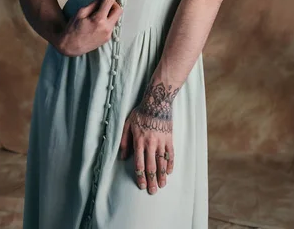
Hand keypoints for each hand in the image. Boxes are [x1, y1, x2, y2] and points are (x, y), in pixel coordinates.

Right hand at [52, 0, 126, 55]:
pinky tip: (97, 23)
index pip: (110, 1)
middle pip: (118, 10)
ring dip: (110, 13)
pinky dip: (107, 20)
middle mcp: (106, 27)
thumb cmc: (73, 28)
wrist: (71, 47)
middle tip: (104, 4)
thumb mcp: (80, 13)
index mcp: (98, 19)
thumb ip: (94, 4)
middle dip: (114, 4)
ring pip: (116, 18)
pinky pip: (111, 25)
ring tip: (98, 15)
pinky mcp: (108, 39)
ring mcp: (108, 34)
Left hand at [118, 79, 177, 194]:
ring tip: (162, 185)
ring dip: (162, 175)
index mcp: (139, 141)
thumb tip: (123, 156)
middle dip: (151, 180)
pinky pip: (171, 154)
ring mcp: (161, 142)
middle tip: (152, 191)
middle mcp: (150, 144)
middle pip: (151, 166)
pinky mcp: (169, 138)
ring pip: (162, 162)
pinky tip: (169, 172)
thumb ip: (124, 141)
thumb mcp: (127, 124)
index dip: (140, 176)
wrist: (156, 102)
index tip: (141, 185)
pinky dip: (170, 164)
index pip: (139, 163)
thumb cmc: (140, 113)